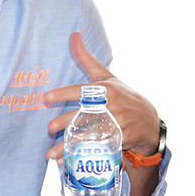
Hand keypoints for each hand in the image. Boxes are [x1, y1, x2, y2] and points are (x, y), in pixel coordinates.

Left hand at [44, 33, 159, 161]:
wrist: (148, 121)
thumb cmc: (122, 95)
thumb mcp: (107, 77)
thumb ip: (86, 59)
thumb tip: (73, 35)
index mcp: (106, 89)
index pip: (83, 91)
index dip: (64, 94)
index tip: (46, 97)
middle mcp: (112, 106)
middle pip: (84, 115)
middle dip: (65, 123)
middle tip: (48, 128)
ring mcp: (116, 125)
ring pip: (89, 136)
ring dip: (68, 146)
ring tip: (50, 154)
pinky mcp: (119, 141)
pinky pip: (97, 149)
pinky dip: (80, 156)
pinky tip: (65, 161)